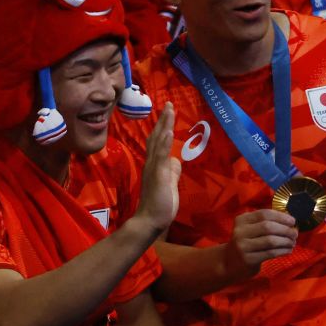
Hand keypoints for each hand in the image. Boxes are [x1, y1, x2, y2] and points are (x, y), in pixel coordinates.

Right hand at [134, 102, 180, 233]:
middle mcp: (151, 163)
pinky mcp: (157, 175)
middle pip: (157, 137)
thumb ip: (172, 172)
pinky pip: (160, 156)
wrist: (149, 221)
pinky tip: (167, 131)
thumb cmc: (160, 206)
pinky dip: (164, 143)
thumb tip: (176, 160)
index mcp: (154, 165)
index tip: (168, 112)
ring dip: (164, 125)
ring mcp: (153, 168)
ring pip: (158, 142)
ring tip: (169, 110)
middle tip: (169, 104)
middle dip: (164, 120)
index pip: (158, 141)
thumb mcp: (169, 185)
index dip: (163, 126)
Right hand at [221, 210, 297, 280]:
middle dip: (285, 229)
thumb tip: (289, 219)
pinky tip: (288, 250)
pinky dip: (282, 251)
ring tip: (292, 242)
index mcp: (241, 220)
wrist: (228, 263)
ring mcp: (243, 246)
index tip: (293, 221)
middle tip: (295, 233)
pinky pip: (270, 253)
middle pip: (268, 227)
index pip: (264, 214)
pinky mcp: (248, 259)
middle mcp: (240, 231)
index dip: (281, 216)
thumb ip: (264, 223)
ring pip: (271, 241)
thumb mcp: (249, 229)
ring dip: (286, 241)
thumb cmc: (245, 243)